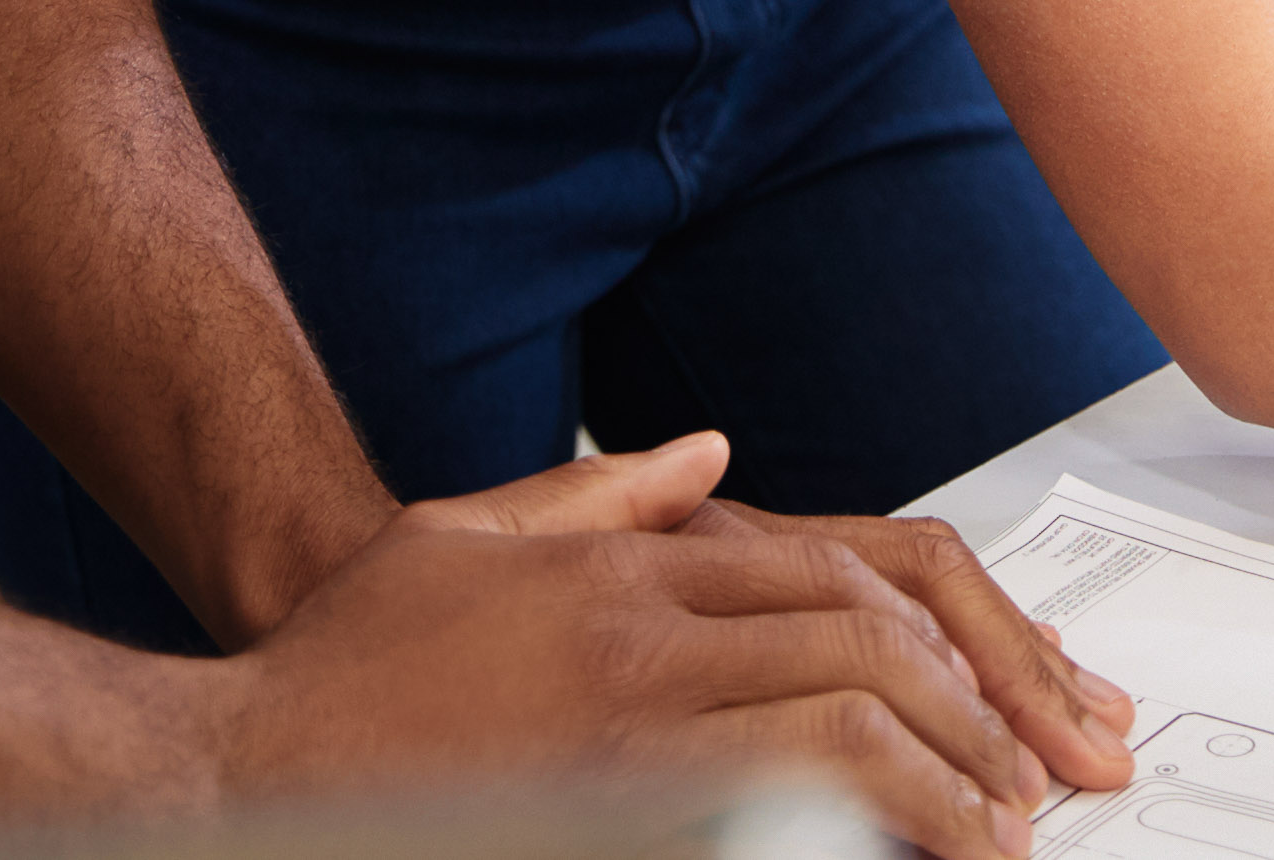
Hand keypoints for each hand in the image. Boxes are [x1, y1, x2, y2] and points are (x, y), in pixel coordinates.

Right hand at [212, 435, 1073, 858]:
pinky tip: (911, 855)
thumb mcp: (462, 538)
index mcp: (625, 575)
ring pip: (842, 723)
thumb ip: (597, 492)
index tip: (992, 687)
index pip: (836, 569)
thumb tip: (706, 455)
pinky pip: (777, 815)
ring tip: (1004, 827)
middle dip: (974, 700)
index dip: (935, 629)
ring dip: (945, 772)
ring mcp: (630, 741)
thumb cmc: (337, 672)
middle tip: (1040, 765)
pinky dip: (861, 831)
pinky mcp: (621, 822)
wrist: (233, 778)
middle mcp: (642, 643)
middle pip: (864, 638)